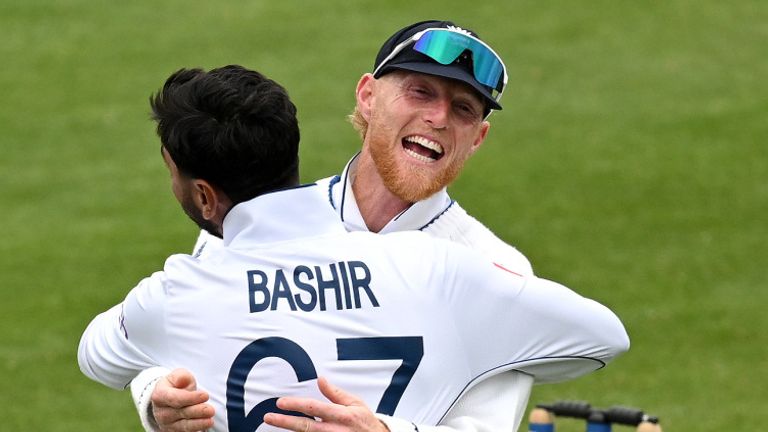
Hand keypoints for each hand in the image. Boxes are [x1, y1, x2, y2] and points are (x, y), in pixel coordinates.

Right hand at [151, 368, 215, 431]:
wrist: (169, 398)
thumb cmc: (176, 385)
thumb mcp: (177, 375)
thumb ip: (181, 376)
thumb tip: (181, 380)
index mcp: (160, 395)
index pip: (175, 398)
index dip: (190, 398)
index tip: (205, 395)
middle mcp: (161, 412)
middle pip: (181, 412)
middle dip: (197, 411)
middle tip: (210, 410)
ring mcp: (167, 424)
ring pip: (184, 425)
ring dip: (198, 424)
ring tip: (210, 420)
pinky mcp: (174, 431)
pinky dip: (196, 429)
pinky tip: (205, 426)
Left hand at [263, 377, 388, 431]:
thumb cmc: (365, 422)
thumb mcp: (355, 403)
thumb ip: (335, 393)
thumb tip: (321, 380)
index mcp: (341, 415)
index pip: (313, 408)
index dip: (295, 404)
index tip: (280, 402)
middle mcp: (334, 430)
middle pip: (304, 426)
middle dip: (284, 421)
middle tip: (268, 417)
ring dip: (289, 431)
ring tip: (274, 424)